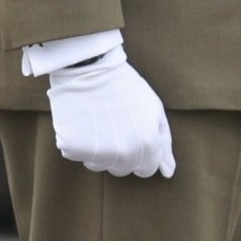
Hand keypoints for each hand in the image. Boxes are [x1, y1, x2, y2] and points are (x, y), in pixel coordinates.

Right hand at [46, 46, 174, 178]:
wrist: (91, 67)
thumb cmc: (126, 88)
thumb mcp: (154, 111)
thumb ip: (164, 144)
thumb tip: (168, 173)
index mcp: (147, 146)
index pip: (145, 170)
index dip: (141, 154)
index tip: (133, 135)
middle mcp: (123, 154)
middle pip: (121, 170)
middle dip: (120, 153)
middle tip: (114, 125)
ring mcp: (97, 152)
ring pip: (98, 164)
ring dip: (98, 149)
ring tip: (97, 121)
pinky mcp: (72, 147)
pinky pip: (75, 154)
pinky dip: (77, 141)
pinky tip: (81, 120)